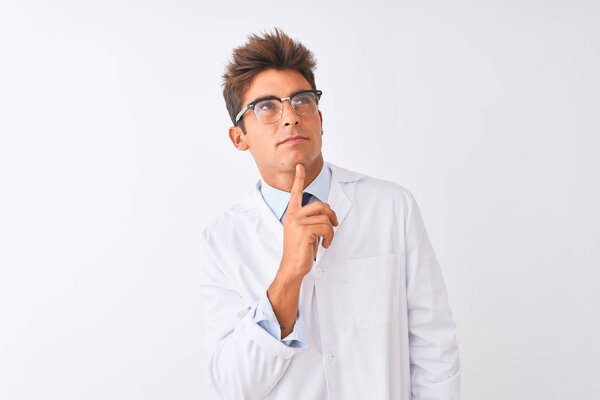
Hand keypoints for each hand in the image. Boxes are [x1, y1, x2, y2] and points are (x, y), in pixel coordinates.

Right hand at [280, 163, 338, 278]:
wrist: (292, 266)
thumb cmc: (300, 250)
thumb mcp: (304, 230)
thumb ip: (310, 219)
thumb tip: (327, 214)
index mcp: (291, 213)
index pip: (295, 193)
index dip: (299, 179)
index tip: (300, 166)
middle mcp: (293, 215)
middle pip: (320, 205)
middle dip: (331, 215)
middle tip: (334, 225)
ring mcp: (297, 222)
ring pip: (325, 218)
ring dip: (330, 231)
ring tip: (326, 240)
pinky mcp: (304, 230)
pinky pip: (325, 228)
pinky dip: (329, 237)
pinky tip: (324, 244)